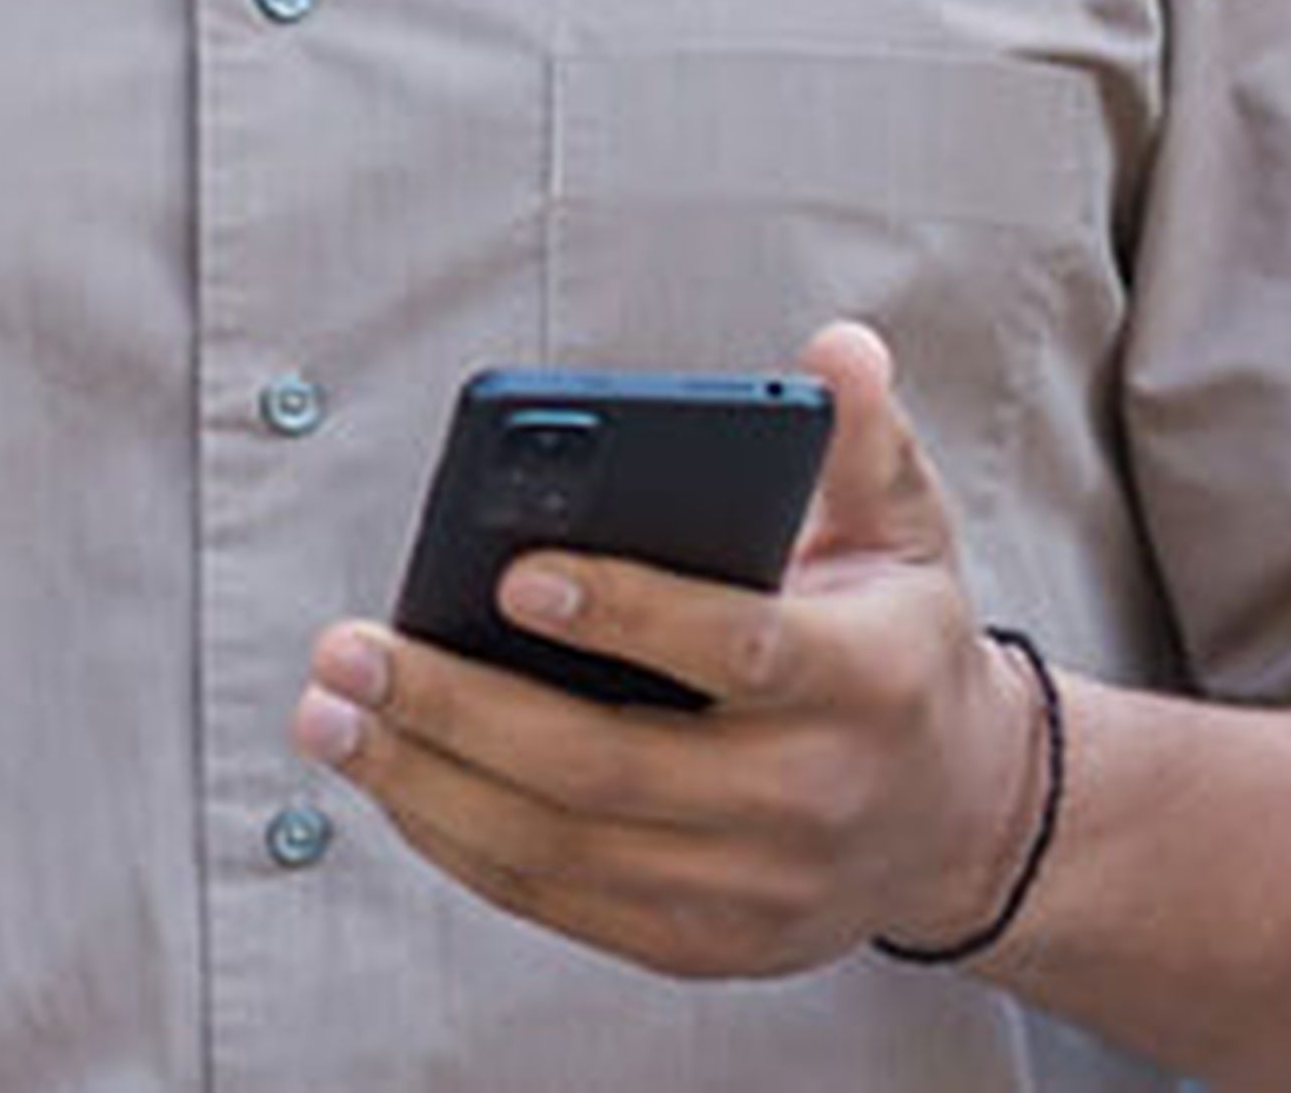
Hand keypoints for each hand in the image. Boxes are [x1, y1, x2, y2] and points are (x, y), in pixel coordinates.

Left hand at [289, 320, 1045, 979]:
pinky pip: (562, 901)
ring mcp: (754, 889)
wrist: (958, 818)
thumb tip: (836, 350)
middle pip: (611, 766)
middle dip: (460, 709)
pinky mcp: (705, 941)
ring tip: (332, 715)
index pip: (737, 650)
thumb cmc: (901, 643)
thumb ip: (863, 435)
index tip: (512, 571)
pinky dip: (464, 845)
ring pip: (566, 845)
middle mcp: (809, 797)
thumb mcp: (907, 526)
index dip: (625, 612)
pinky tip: (392, 780)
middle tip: (350, 650)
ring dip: (431, 783)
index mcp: (866, 680)